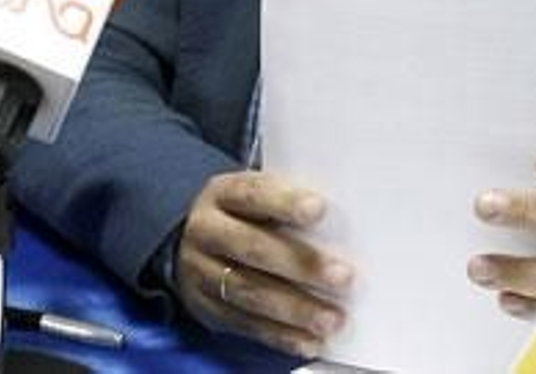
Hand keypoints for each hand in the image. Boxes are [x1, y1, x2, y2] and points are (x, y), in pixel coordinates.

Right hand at [176, 170, 353, 358]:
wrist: (192, 240)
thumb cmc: (246, 213)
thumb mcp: (258, 194)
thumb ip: (289, 202)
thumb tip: (343, 223)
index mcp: (222, 193)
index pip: (253, 194)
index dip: (285, 202)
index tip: (320, 210)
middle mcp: (206, 231)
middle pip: (253, 247)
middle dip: (301, 264)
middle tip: (343, 277)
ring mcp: (201, 272)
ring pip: (249, 292)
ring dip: (296, 309)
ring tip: (332, 319)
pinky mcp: (206, 309)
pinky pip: (245, 325)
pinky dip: (282, 336)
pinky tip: (311, 341)